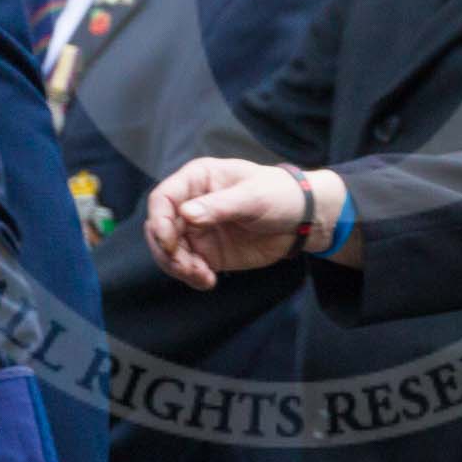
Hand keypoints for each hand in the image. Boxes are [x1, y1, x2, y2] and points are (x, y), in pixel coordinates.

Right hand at [146, 158, 337, 290]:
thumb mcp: (253, 196)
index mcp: (198, 179)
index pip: (163, 199)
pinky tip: (208, 281)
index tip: (170, 243)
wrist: (302, 219)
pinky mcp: (207, 252)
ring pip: (169, 252)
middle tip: (190, 267)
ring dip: (179, 268)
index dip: (160, 221)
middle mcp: (191, 204)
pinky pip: (187, 267)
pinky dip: (192, 277)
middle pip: (160, 229)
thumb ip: (220, 205)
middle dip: (168, 251)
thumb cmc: (279, 194)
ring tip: (203, 276)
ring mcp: (197, 230)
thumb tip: (186, 214)